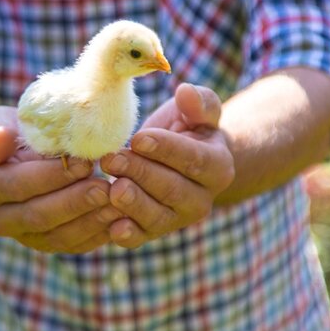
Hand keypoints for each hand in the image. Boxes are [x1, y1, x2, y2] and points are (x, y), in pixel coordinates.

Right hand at [0, 106, 122, 252]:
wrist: (9, 166)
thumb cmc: (10, 137)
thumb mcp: (0, 125)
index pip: (16, 185)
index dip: (50, 176)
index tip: (83, 162)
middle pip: (38, 215)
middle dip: (74, 202)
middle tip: (105, 187)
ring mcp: (23, 235)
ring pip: (57, 236)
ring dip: (89, 221)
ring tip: (117, 203)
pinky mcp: (46, 244)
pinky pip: (72, 246)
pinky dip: (97, 234)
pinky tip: (119, 219)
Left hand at [100, 84, 234, 248]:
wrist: (177, 161)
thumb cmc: (186, 128)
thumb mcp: (196, 110)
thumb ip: (199, 102)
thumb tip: (186, 93)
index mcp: (218, 166)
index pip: (194, 160)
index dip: (166, 150)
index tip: (139, 138)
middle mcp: (202, 199)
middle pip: (172, 190)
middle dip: (141, 174)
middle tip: (112, 159)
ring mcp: (177, 219)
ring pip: (156, 217)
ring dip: (132, 204)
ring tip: (111, 189)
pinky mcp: (153, 231)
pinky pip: (141, 238)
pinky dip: (127, 235)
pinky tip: (112, 227)